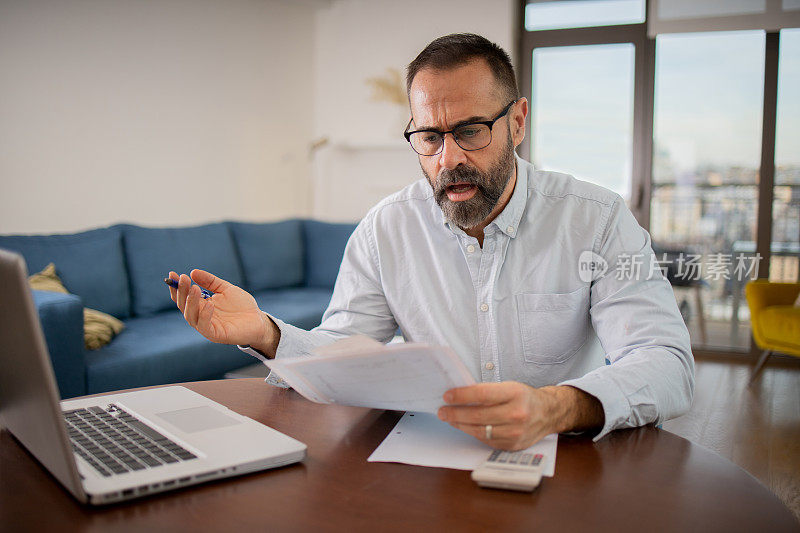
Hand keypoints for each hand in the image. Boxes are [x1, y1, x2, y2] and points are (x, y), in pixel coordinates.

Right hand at [167, 269, 277, 353]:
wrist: (258, 320)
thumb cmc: (242, 306)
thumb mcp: (225, 289)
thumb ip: (210, 281)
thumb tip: (193, 272)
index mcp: (201, 305)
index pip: (183, 297)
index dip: (176, 287)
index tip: (173, 274)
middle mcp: (201, 316)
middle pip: (184, 306)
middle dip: (182, 292)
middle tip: (183, 279)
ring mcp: (207, 326)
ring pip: (191, 316)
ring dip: (191, 302)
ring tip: (194, 288)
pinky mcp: (216, 335)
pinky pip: (204, 326)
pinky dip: (204, 316)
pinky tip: (209, 304)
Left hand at [437, 382, 602, 449]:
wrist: (548, 414)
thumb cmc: (525, 397)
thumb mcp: (509, 386)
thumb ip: (487, 391)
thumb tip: (459, 395)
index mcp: (515, 393)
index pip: (482, 394)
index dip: (462, 395)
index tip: (447, 396)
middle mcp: (517, 414)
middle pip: (478, 415)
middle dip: (455, 413)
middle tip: (443, 411)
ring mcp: (515, 432)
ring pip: (480, 430)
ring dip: (461, 425)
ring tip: (449, 419)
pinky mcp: (512, 445)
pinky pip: (487, 440)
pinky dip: (473, 433)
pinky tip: (464, 426)